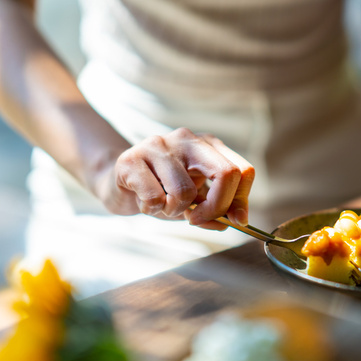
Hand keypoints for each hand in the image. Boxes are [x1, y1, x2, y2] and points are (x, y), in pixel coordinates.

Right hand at [95, 128, 254, 229]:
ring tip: (162, 206)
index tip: (234, 221)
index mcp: (208, 146)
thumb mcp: (193, 203)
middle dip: (217, 207)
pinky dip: (152, 209)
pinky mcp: (131, 158)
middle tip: (198, 219)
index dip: (241, 201)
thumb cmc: (161, 192)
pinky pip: (155, 199)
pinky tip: (144, 201)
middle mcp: (187, 139)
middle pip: (225, 173)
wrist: (117, 184)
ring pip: (185, 192)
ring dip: (174, 210)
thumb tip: (236, 221)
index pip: (242, 170)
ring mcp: (158, 144)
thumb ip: (215, 212)